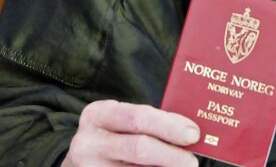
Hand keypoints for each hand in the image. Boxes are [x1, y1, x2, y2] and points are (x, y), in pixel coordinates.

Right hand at [61, 99, 200, 166]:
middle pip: (138, 148)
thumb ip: (151, 122)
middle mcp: (87, 141)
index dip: (168, 127)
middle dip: (171, 155)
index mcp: (98, 114)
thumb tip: (190, 131)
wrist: (82, 161)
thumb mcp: (121, 122)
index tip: (193, 134)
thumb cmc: (112, 136)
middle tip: (192, 160)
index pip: (138, 118)